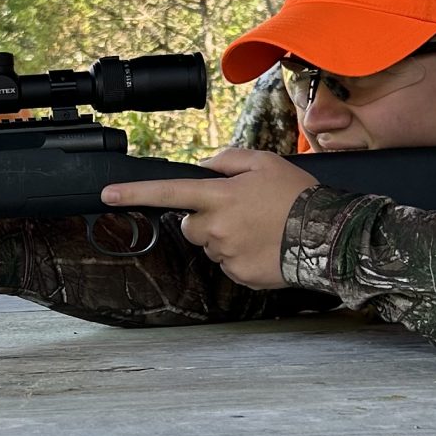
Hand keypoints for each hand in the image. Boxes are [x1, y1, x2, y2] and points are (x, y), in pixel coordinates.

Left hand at [100, 147, 315, 288]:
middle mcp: (218, 227)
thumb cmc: (298, 196)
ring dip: (226, 237)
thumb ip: (228, 160)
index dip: (135, 193)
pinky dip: (241, 256)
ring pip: (211, 245)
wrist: (328, 235)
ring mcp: (227, 254)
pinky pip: (229, 264)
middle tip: (238, 212)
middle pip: (190, 226)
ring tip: (260, 229)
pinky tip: (265, 246)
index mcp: (220, 196)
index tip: (107, 195)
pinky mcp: (240, 275)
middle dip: (204, 219)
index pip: (169, 192)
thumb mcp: (264, 162)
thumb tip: (206, 168)